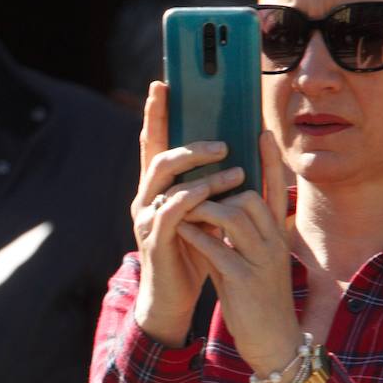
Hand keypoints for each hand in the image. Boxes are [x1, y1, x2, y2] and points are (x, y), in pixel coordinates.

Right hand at [131, 82, 245, 346]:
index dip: (155, 113)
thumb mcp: (203, 214)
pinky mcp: (154, 239)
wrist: (172, 299)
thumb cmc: (191, 253)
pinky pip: (170, 211)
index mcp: (156, 188)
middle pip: (159, 155)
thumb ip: (209, 186)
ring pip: (165, 180)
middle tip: (222, 142)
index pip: (153, 142)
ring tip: (234, 170)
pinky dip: (192, 199)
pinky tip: (212, 194)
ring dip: (200, 170)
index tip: (162, 84)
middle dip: (190, 143)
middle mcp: (145, 197)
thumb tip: (237, 153)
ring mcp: (146, 218)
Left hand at [176, 131, 302, 379]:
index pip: (277, 190)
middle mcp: (273, 244)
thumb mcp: (248, 261)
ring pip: (233, 215)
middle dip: (220, 186)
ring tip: (182, 206)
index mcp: (277, 237)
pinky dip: (196, 234)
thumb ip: (235, 235)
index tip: (262, 131)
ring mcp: (261, 262)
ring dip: (203, 207)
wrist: (273, 343)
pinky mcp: (244, 281)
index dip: (271, 161)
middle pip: (250, 196)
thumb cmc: (256, 300)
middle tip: (194, 184)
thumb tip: (214, 207)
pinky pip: (217, 248)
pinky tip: (181, 229)